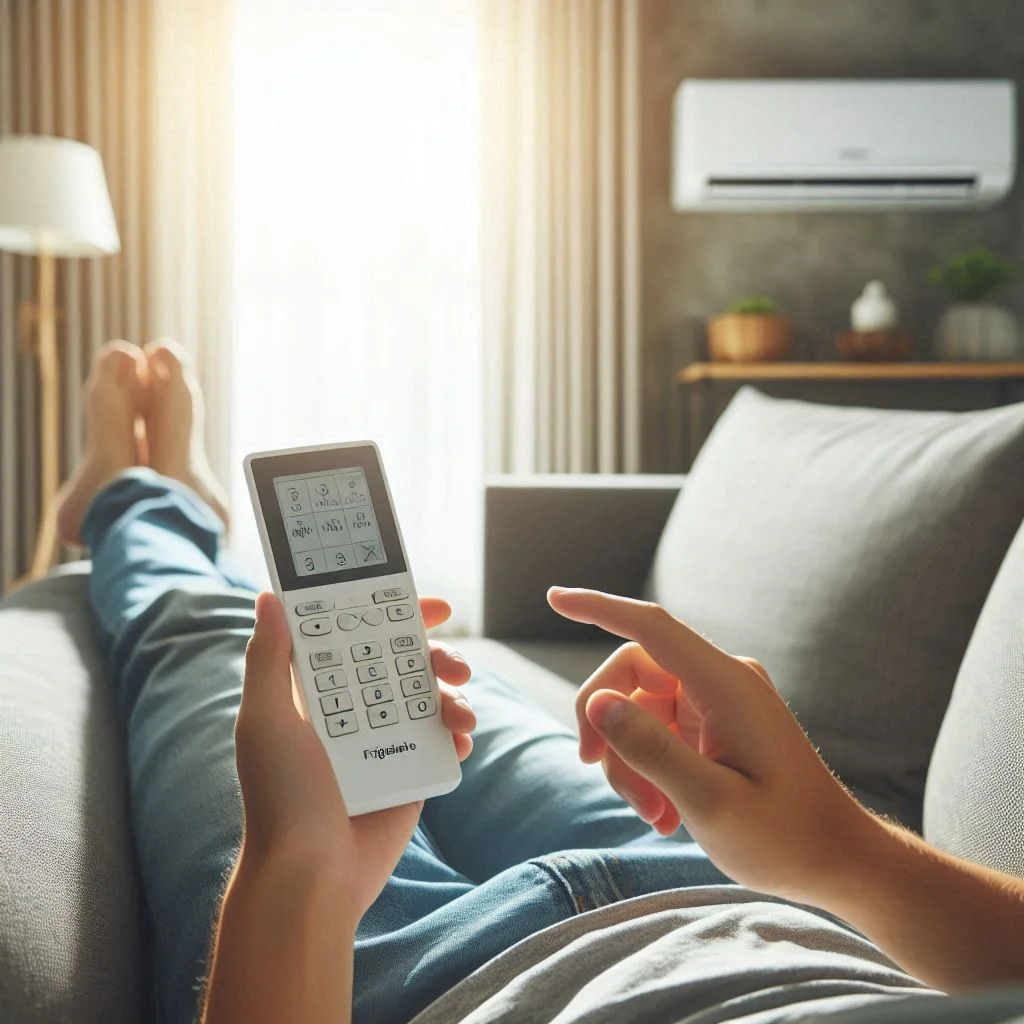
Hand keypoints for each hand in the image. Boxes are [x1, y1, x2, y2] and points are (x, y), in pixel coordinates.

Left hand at [234, 592, 475, 921]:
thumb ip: (269, 659)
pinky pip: (442, 741)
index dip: (394, 614)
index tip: (430, 605)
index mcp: (320, 691)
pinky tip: (457, 740)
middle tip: (456, 663)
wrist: (313, 877)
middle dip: (437, 655)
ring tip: (459, 714)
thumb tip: (269, 597)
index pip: (360, 636)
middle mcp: (356, 709)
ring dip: (454, 696)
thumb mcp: (265, 722)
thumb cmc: (281, 800)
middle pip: (406, 662)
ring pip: (431, 698)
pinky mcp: (410, 771)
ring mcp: (386, 741)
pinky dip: (456, 734)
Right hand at [547, 587, 878, 905]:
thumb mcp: (711, 802)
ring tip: (655, 818)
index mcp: (726, 685)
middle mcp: (721, 681)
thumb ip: (651, 750)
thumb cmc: (785, 837)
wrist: (838, 861)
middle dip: (608, 726)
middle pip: (632, 674)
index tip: (553, 598)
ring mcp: (719, 702)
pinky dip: (649, 768)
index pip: (649, 628)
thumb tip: (597, 703)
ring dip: (630, 760)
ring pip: (639, 709)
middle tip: (595, 772)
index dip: (598, 608)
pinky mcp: (716, 725)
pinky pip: (659, 730)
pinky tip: (667, 813)